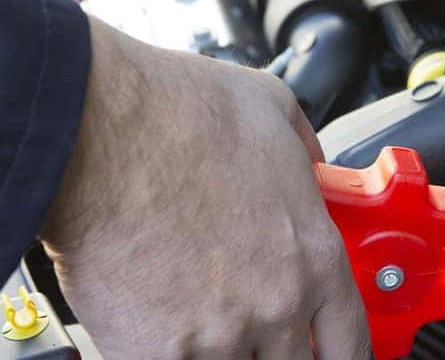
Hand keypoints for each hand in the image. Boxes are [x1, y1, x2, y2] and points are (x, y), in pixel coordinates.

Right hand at [41, 17, 368, 358]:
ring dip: (213, 350)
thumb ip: (304, 150)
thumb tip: (311, 164)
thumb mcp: (272, 109)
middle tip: (243, 325)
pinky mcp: (155, 352)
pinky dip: (162, 353)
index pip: (351, 343)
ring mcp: (218, 335)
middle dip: (270, 350)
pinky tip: (149, 321)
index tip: (321, 351)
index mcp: (313, 254)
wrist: (93, 131)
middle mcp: (276, 304)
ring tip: (186, 310)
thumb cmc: (172, 113)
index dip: (338, 353)